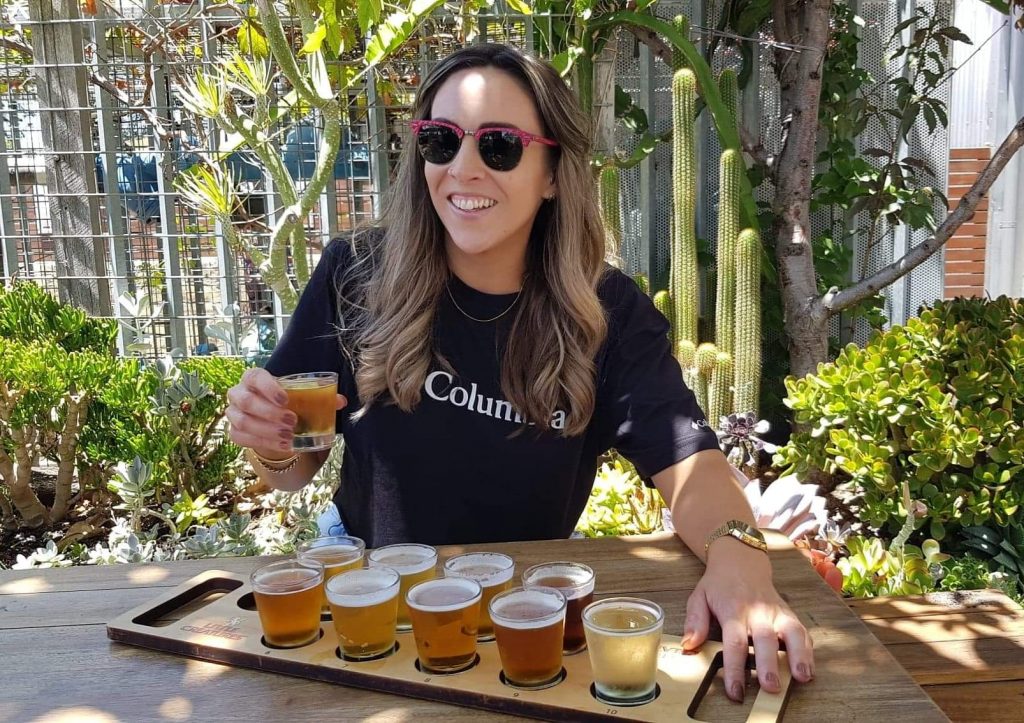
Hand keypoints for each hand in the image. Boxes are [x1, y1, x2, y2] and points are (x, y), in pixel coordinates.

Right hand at [226, 368, 347, 454]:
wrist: (270, 416)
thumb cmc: (286, 400)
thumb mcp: (300, 395)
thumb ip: (319, 396)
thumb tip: (340, 401)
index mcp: (253, 378)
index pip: (255, 377)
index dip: (268, 388)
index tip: (286, 399)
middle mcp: (238, 393)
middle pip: (247, 402)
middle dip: (270, 413)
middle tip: (292, 422)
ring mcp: (233, 413)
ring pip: (243, 422)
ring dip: (267, 431)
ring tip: (289, 437)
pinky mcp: (233, 431)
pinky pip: (241, 438)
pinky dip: (264, 443)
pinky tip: (283, 446)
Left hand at [683, 542, 814, 701]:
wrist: (741, 562)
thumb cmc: (718, 585)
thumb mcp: (698, 597)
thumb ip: (694, 622)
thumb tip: (688, 645)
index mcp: (733, 610)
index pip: (735, 642)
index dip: (735, 668)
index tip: (736, 691)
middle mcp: (758, 611)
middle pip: (765, 639)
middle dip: (769, 664)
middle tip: (771, 687)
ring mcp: (776, 612)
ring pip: (791, 633)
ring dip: (798, 655)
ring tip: (801, 678)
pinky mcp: (789, 614)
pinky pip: (802, 631)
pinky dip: (808, 649)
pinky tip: (809, 668)